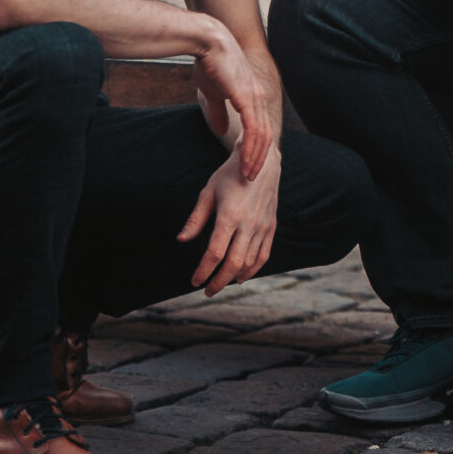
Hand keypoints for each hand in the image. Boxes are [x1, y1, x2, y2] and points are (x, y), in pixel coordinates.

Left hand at [177, 140, 278, 294]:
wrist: (261, 162)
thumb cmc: (229, 176)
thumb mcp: (208, 192)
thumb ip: (196, 219)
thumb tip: (181, 240)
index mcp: (230, 215)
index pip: (215, 252)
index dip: (204, 270)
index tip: (194, 281)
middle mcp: (249, 223)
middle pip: (234, 263)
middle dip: (219, 281)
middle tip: (207, 291)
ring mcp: (262, 226)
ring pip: (250, 262)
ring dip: (234, 277)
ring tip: (220, 283)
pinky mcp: (271, 226)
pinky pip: (264, 255)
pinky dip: (253, 269)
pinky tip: (241, 276)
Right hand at [189, 22, 279, 179]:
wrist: (207, 41)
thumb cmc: (209, 63)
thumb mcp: (214, 93)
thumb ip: (219, 111)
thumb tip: (220, 129)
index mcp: (253, 97)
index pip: (261, 129)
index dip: (257, 148)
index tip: (251, 165)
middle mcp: (259, 98)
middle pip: (266, 136)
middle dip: (260, 159)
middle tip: (252, 178)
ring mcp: (255, 98)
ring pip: (262, 136)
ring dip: (255, 158)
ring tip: (248, 176)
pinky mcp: (247, 98)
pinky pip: (253, 130)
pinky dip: (250, 148)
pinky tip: (244, 161)